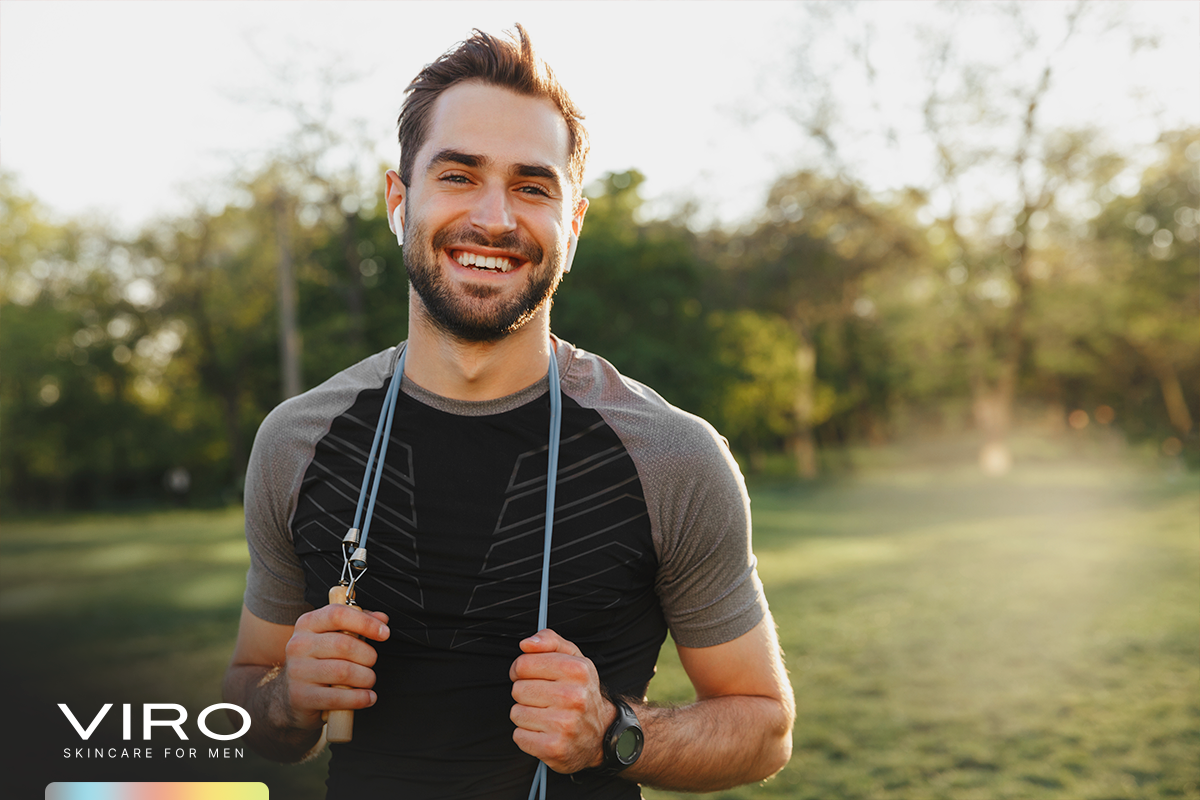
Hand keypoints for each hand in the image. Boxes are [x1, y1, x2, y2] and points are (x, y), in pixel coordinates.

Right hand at [282, 603, 389, 730]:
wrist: (290, 695)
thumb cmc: (319, 661)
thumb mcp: (334, 636)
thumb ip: (358, 623)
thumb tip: (382, 618)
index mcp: (308, 624)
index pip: (338, 614)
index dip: (365, 623)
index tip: (384, 633)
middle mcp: (299, 645)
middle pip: (344, 645)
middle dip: (368, 656)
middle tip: (371, 663)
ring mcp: (298, 671)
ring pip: (343, 672)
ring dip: (366, 678)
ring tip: (368, 680)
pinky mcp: (301, 697)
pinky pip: (337, 697)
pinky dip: (359, 698)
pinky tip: (367, 697)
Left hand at [509, 628, 616, 773]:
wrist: (601, 733)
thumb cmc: (580, 692)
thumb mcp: (573, 658)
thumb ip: (549, 641)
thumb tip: (527, 644)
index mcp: (577, 670)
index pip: (524, 664)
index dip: (522, 670)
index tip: (533, 676)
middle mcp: (574, 697)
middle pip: (518, 689)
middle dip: (526, 694)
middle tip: (544, 698)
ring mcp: (564, 724)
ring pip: (516, 713)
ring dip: (526, 715)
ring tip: (546, 716)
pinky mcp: (554, 748)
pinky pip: (519, 736)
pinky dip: (527, 736)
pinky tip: (545, 732)